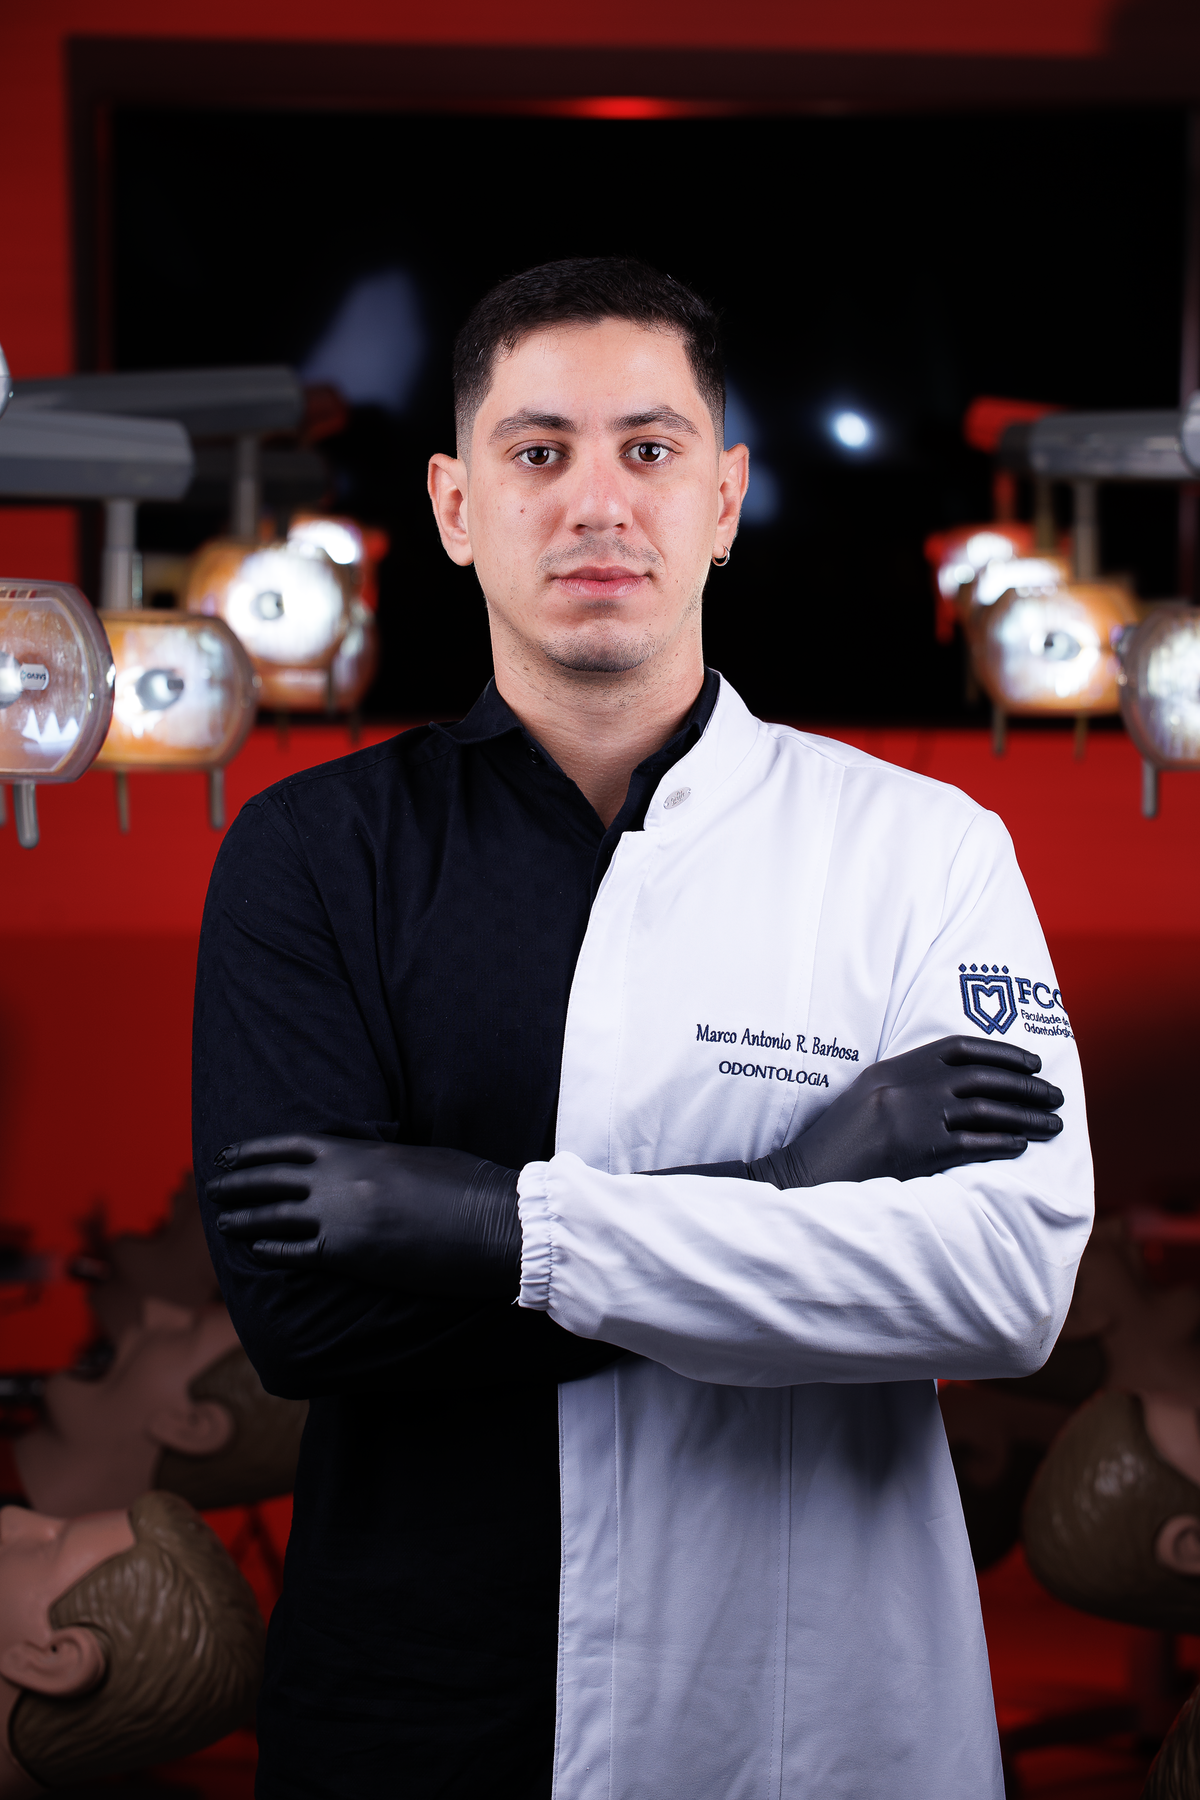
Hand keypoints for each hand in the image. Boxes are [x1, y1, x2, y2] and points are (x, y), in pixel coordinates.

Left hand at [208, 1135, 520, 1297]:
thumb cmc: (465, 1185)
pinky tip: (256, 1250)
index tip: (230, 1153)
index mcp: (360, 1150)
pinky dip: (272, 1249)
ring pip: (276, 1216)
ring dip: (244, 1218)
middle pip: (273, 1180)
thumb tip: (360, 1164)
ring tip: (222, 1222)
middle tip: (213, 1186)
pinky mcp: (352, 1255)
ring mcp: (343, 1219)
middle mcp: (342, 1181)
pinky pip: (298, 1252)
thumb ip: (378, 1159)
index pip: (292, 1146)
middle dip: (239, 1183)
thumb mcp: (416, 1157)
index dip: (255, 1150)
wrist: (492, 1223)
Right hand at [751, 1035, 1062, 1187]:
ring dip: (1027, 1116)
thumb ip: (906, 1084)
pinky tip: (1021, 1145)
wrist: (808, 1173)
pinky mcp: (920, 1151)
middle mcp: (908, 1087)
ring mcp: (914, 1118)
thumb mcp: (867, 1095)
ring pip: (988, 1110)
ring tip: (1052, 1124)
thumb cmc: (838, 1140)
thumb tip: (956, 1086)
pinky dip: (1003, 1142)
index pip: (959, 1047)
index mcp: (894, 1068)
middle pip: (982, 1076)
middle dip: (1027, 1084)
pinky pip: (974, 1143)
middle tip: (1054, 1094)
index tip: (1031, 1060)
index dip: (1002, 1051)